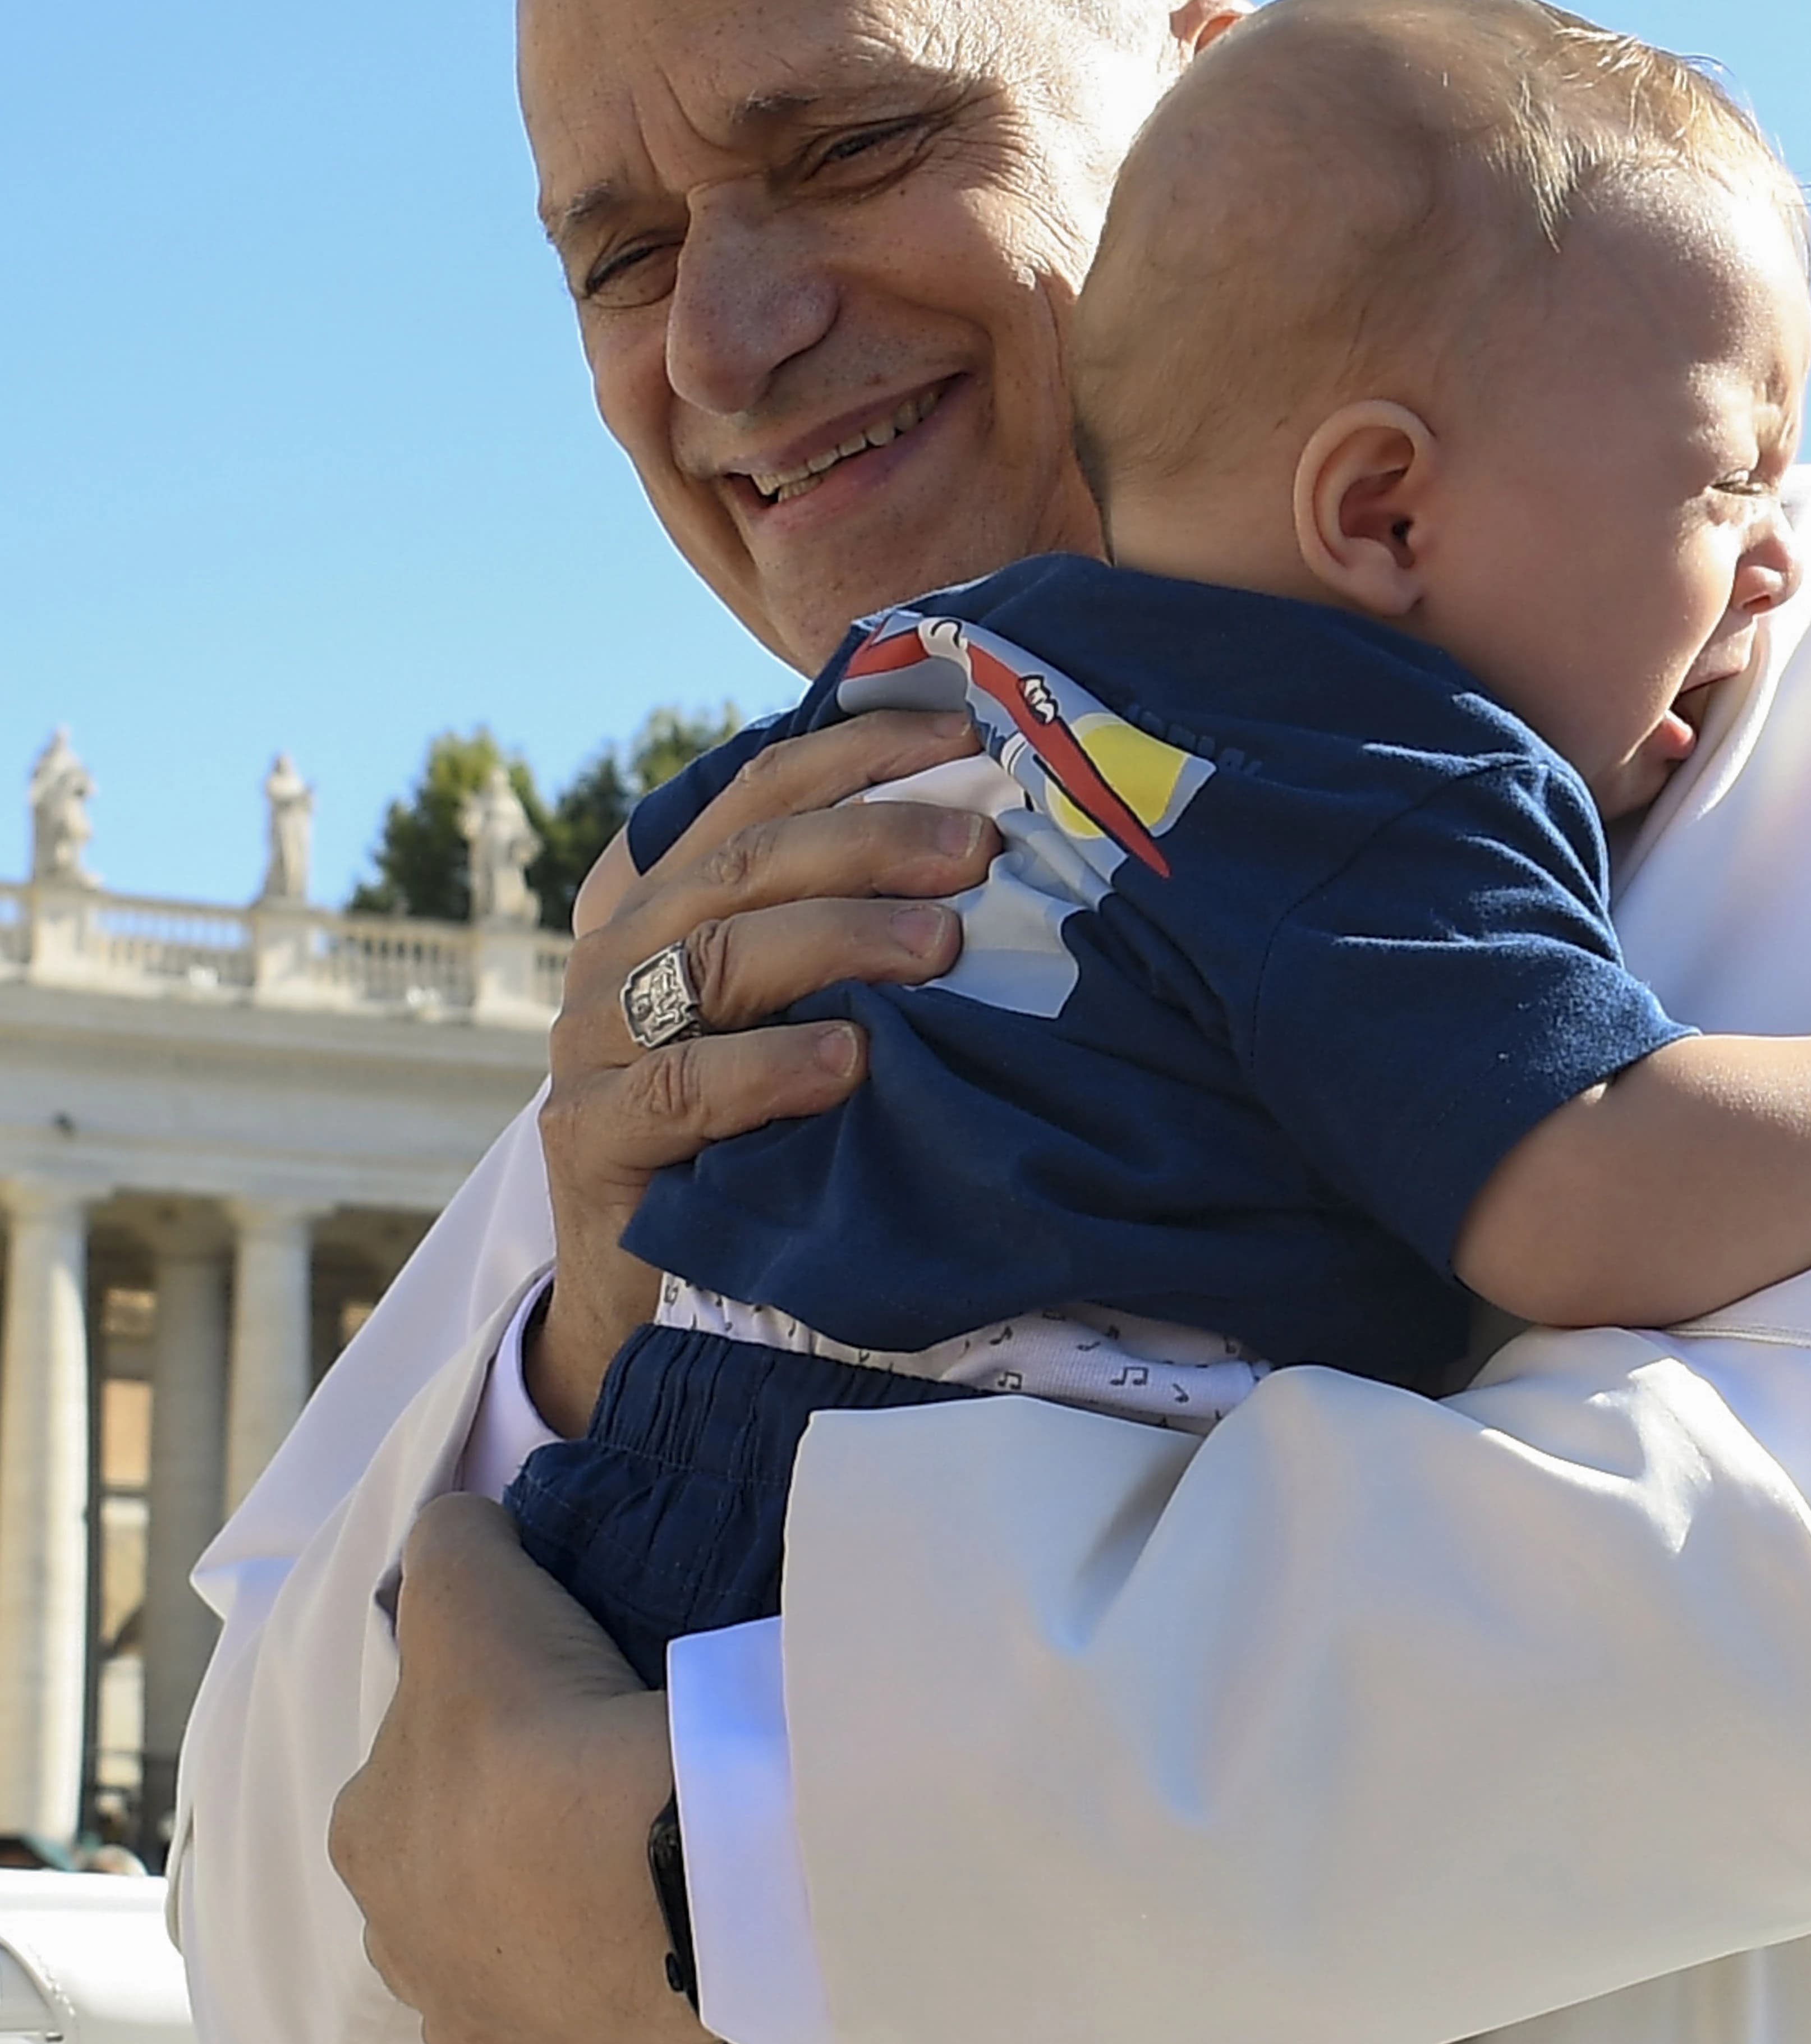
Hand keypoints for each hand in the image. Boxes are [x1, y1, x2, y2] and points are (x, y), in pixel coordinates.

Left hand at [329, 1496, 709, 2043]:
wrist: (668, 1878)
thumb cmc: (550, 1729)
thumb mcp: (469, 1581)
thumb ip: (447, 1543)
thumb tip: (459, 1532)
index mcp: (363, 1830)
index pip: (426, 1764)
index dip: (498, 1729)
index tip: (571, 1716)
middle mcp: (394, 1942)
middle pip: (462, 1868)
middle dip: (519, 1838)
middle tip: (614, 1797)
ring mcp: (476, 2024)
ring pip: (510, 1958)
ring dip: (557, 1927)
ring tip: (643, 1882)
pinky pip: (577, 2035)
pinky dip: (607, 2002)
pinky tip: (652, 1957)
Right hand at [531, 712, 1000, 1435]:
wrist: (645, 1306)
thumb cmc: (746, 1144)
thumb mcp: (794, 1022)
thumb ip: (844, 942)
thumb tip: (982, 851)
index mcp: (665, 906)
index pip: (757, 797)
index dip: (853, 755)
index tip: (964, 737)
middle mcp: (618, 958)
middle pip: (743, 867)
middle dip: (867, 842)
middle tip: (977, 847)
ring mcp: (596, 1049)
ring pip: (714, 960)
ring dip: (836, 938)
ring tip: (940, 943)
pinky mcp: (595, 1140)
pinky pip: (686, 1089)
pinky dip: (771, 1069)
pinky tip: (850, 1064)